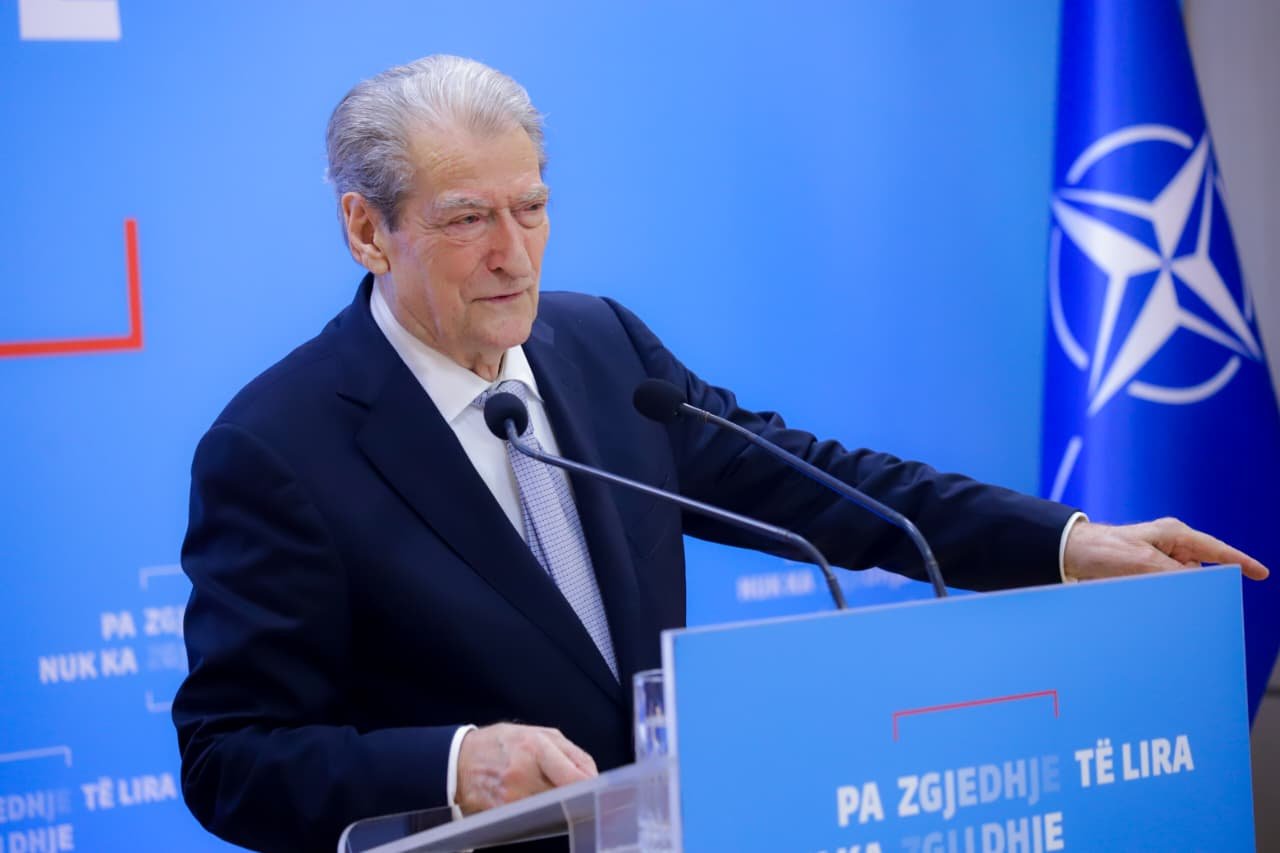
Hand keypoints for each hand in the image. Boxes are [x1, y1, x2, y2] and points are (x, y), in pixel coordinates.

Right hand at [455, 723, 597, 814]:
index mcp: (536, 747)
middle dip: (573, 794)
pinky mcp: (502, 813)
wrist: (460, 759)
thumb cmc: (501, 743)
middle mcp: (523, 773)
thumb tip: (592, 775)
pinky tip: (530, 800)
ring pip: (551, 808)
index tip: (598, 789)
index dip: (591, 786)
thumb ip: (569, 752)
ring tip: (545, 790)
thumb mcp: (537, 733)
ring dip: (555, 803)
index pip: (575, 776)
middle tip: (575, 791)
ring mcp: (512, 796)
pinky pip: (531, 816)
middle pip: (565, 795)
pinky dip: (537, 811)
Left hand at [1063, 517, 1268, 581]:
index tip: (1261, 573)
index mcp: (1173, 534)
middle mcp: (1168, 544)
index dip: (1240, 562)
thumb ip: (1175, 575)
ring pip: (1181, 581)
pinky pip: (1164, 586)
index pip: (1216, 549)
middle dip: (1201, 586)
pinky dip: (1164, 595)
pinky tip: (1155, 603)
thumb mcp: (1143, 564)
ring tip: (1158, 597)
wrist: (1068, 552)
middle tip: (1194, 600)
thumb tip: (1199, 585)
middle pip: (1200, 569)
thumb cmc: (1103, 550)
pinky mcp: (1142, 570)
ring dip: (1176, 593)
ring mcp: (1155, 557)